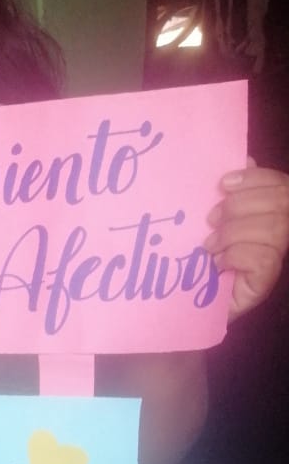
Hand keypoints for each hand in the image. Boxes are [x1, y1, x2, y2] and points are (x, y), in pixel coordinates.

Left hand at [205, 160, 288, 318]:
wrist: (184, 305)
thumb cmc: (197, 259)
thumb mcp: (210, 220)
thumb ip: (229, 192)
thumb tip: (243, 158)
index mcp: (270, 212)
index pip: (281, 185)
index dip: (257, 178)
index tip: (223, 183)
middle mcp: (281, 232)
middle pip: (282, 202)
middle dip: (241, 205)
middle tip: (211, 220)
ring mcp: (276, 259)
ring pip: (274, 228)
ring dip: (234, 232)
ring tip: (209, 245)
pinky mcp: (265, 281)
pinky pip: (263, 257)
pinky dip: (235, 254)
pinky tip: (217, 263)